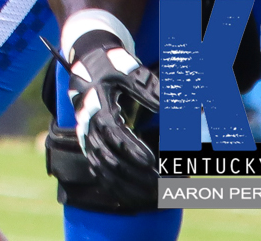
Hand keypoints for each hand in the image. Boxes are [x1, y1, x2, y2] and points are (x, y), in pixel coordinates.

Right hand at [67, 28, 160, 205]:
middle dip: (134, 173)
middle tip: (160, 183)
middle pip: (108, 157)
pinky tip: (134, 196)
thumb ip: (150, 90)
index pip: (113, 133)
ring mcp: (86, 137)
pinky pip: (98, 171)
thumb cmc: (111, 67)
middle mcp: (88, 125)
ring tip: (153, 194)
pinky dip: (114, 186)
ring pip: (103, 169)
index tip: (152, 161)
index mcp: (97, 106)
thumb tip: (175, 106)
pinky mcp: (88, 145)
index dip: (131, 149)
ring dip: (127, 184)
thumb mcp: (129, 73)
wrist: (85, 65)